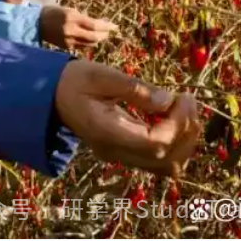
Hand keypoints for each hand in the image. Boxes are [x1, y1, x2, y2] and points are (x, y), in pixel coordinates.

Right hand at [39, 7, 117, 49]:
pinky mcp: (66, 47)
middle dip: (104, 35)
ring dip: (98, 40)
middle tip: (109, 32)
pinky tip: (91, 39)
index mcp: (72, 18)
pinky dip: (89, 43)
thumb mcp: (69, 11)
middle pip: (94, 37)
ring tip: (102, 35)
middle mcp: (71, 30)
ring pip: (89, 44)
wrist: (37, 23)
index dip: (106, 27)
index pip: (94, 25)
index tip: (115, 26)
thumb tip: (99, 25)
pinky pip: (82, 47)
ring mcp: (68, 40)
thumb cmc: (54, 12)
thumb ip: (83, 18)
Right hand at [54, 60, 199, 175]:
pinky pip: (160, 160)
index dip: (178, 124)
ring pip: (168, 165)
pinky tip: (171, 117)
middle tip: (187, 100)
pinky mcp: (126, 153)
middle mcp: (116, 152)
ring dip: (184, 139)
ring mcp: (121, 156)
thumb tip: (167, 101)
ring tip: (183, 108)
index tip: (182, 96)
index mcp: (107, 133)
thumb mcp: (101, 75)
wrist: (53, 96)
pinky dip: (175, 143)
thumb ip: (134, 89)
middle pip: (167, 160)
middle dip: (186, 131)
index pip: (156, 143)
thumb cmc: (75, 81)